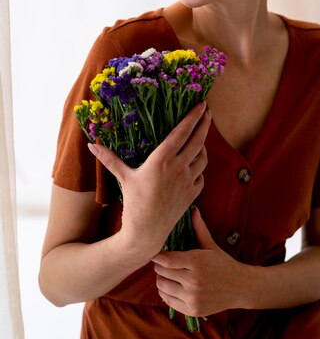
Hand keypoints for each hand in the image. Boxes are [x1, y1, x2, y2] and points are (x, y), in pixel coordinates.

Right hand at [88, 103, 210, 258]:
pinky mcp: (192, 194)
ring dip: (204, 145)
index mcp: (163, 160)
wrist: (147, 233)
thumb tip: (91, 144)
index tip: (202, 105)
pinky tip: (196, 165)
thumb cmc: (133, 204)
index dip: (193, 117)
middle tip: (208, 112)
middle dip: (205, 124)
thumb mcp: (123, 178)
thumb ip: (109, 159)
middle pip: (199, 140)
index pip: (182, 132)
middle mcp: (179, 168)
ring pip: (203, 158)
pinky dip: (200, 168)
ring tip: (201, 137)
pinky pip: (202, 176)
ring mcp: (188, 181)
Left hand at [152, 207, 247, 316]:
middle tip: (164, 263)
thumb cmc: (223, 263)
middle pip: (161, 273)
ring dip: (162, 280)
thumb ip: (199, 228)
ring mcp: (192, 297)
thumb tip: (193, 209)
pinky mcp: (192, 310)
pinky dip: (166, 292)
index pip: (166, 260)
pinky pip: (168, 300)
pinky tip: (173, 286)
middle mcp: (193, 281)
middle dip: (160, 267)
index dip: (157, 256)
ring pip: (162, 287)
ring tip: (168, 274)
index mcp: (197, 262)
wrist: (240, 287)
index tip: (154, 252)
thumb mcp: (211, 246)